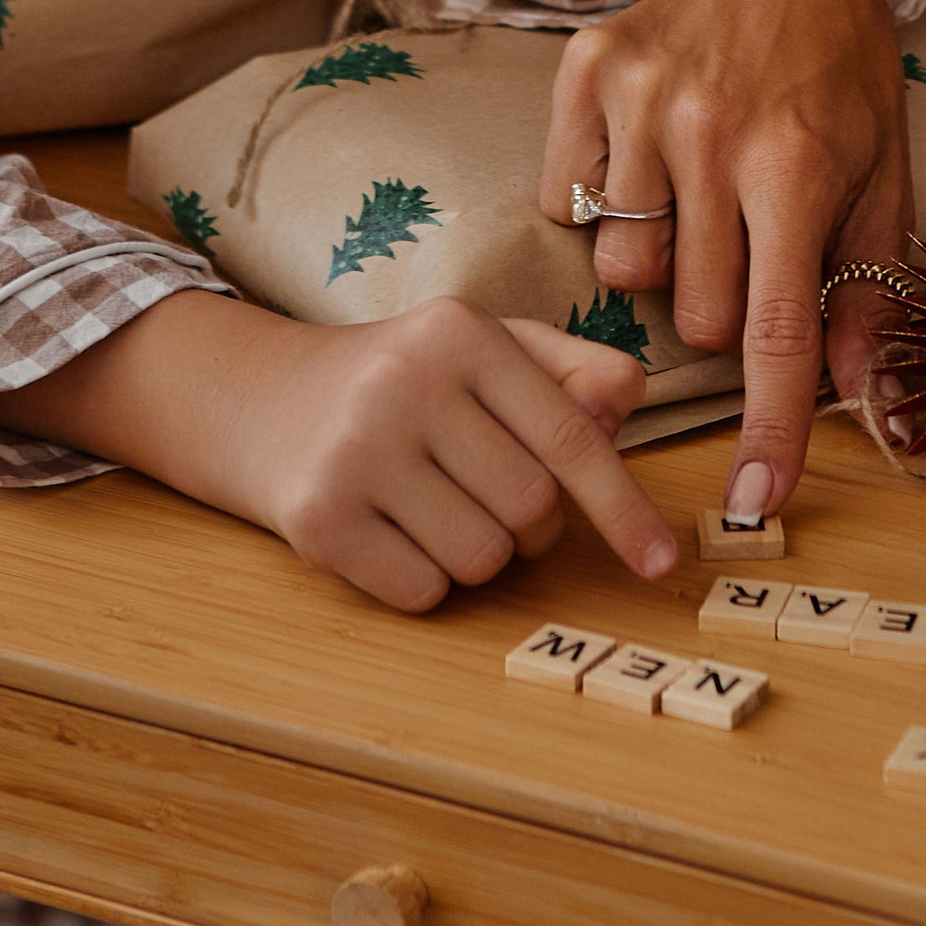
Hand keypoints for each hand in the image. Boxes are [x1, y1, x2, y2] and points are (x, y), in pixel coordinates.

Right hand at [0, 290, 676, 614]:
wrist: (262, 399)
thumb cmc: (406, 380)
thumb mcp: (488, 350)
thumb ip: (571, 371)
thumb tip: (622, 405)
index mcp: (461, 332)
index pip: (569, 436)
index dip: (624, 507)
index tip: (662, 562)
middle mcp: (406, 381)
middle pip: (532, 510)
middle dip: (531, 525)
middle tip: (487, 494)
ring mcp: (355, 450)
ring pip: (482, 559)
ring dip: (477, 554)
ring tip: (434, 507)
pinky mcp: (315, 516)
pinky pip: (422, 592)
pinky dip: (424, 581)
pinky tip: (392, 533)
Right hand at [543, 0, 912, 522]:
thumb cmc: (838, 67)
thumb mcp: (882, 170)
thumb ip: (873, 291)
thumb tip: (878, 409)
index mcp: (798, 164)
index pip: (777, 331)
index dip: (769, 426)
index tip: (757, 497)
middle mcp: (713, 132)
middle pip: (692, 313)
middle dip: (722, 304)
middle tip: (749, 235)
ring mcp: (641, 100)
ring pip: (623, 267)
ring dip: (660, 252)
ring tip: (695, 186)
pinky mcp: (585, 74)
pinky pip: (569, 201)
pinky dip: (604, 195)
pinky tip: (648, 149)